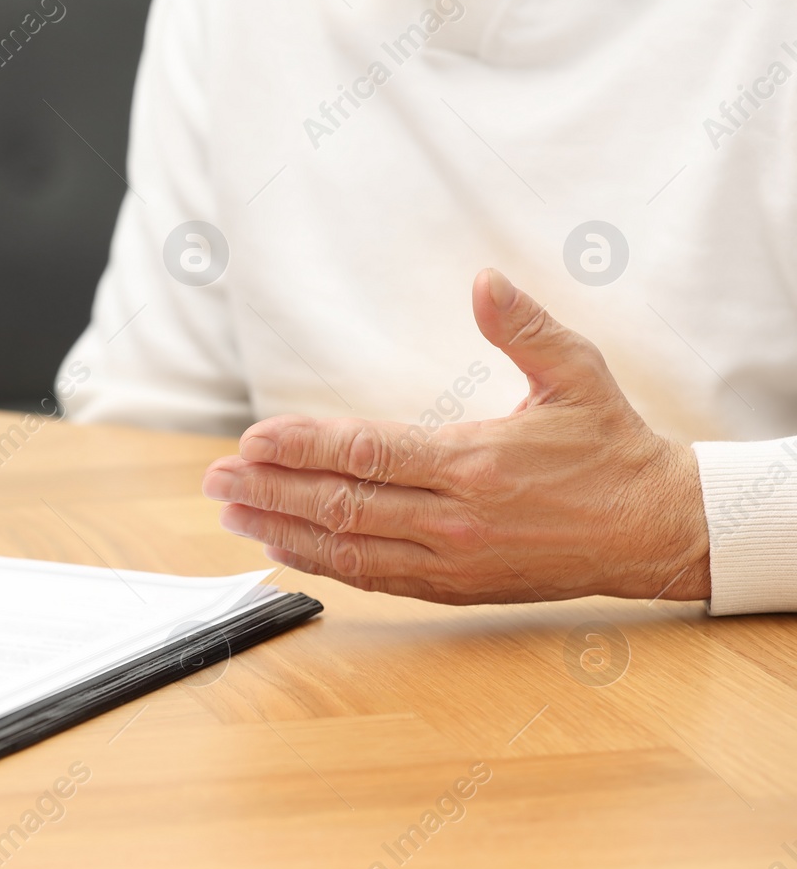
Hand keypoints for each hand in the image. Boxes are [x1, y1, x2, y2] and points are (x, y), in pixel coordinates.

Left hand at [201, 269, 711, 604]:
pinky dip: (321, 563)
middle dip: (269, 490)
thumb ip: (524, 328)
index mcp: (474, 461)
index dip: (303, 446)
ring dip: (281, 529)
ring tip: (229, 513)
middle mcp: (454, 517)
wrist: (655, 529)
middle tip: (214, 478)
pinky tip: (282, 547)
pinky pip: (373, 577)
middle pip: (341, 504)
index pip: (367, 453)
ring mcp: (451, 560)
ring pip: (347, 548)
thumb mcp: (576, 374)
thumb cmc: (611, 449)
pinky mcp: (454, 587)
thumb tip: (484, 281)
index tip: (252, 439)